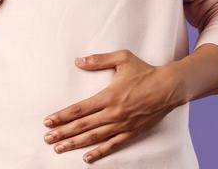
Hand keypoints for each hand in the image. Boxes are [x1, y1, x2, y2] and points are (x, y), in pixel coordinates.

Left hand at [42, 50, 186, 162]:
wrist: (169, 87)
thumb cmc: (145, 71)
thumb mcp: (122, 59)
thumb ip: (99, 60)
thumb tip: (78, 61)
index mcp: (108, 96)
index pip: (79, 109)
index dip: (62, 116)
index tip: (48, 121)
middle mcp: (113, 113)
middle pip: (82, 126)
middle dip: (63, 133)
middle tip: (47, 139)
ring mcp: (122, 125)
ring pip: (94, 138)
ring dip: (75, 144)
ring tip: (59, 148)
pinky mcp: (131, 132)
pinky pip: (112, 145)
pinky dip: (99, 153)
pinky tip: (87, 158)